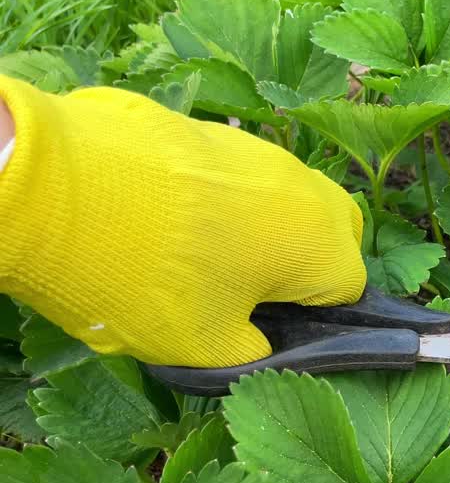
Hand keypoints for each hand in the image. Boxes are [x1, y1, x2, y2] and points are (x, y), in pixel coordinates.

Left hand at [0, 76, 365, 366]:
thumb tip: (256, 341)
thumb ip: (249, 351)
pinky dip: (220, 200)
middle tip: (248, 293)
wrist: (65, 190)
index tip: (268, 330)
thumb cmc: (154, 280)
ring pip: (285, 198)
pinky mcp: (211, 131)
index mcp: (321, 244)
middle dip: (307, 260)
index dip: (316, 318)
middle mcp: (305, 190)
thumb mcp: (204, 346)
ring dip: (262, 228)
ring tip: (198, 258)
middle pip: (332, 230)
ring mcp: (259, 153)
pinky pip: (237, 176)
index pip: (350, 288)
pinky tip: (166, 223)